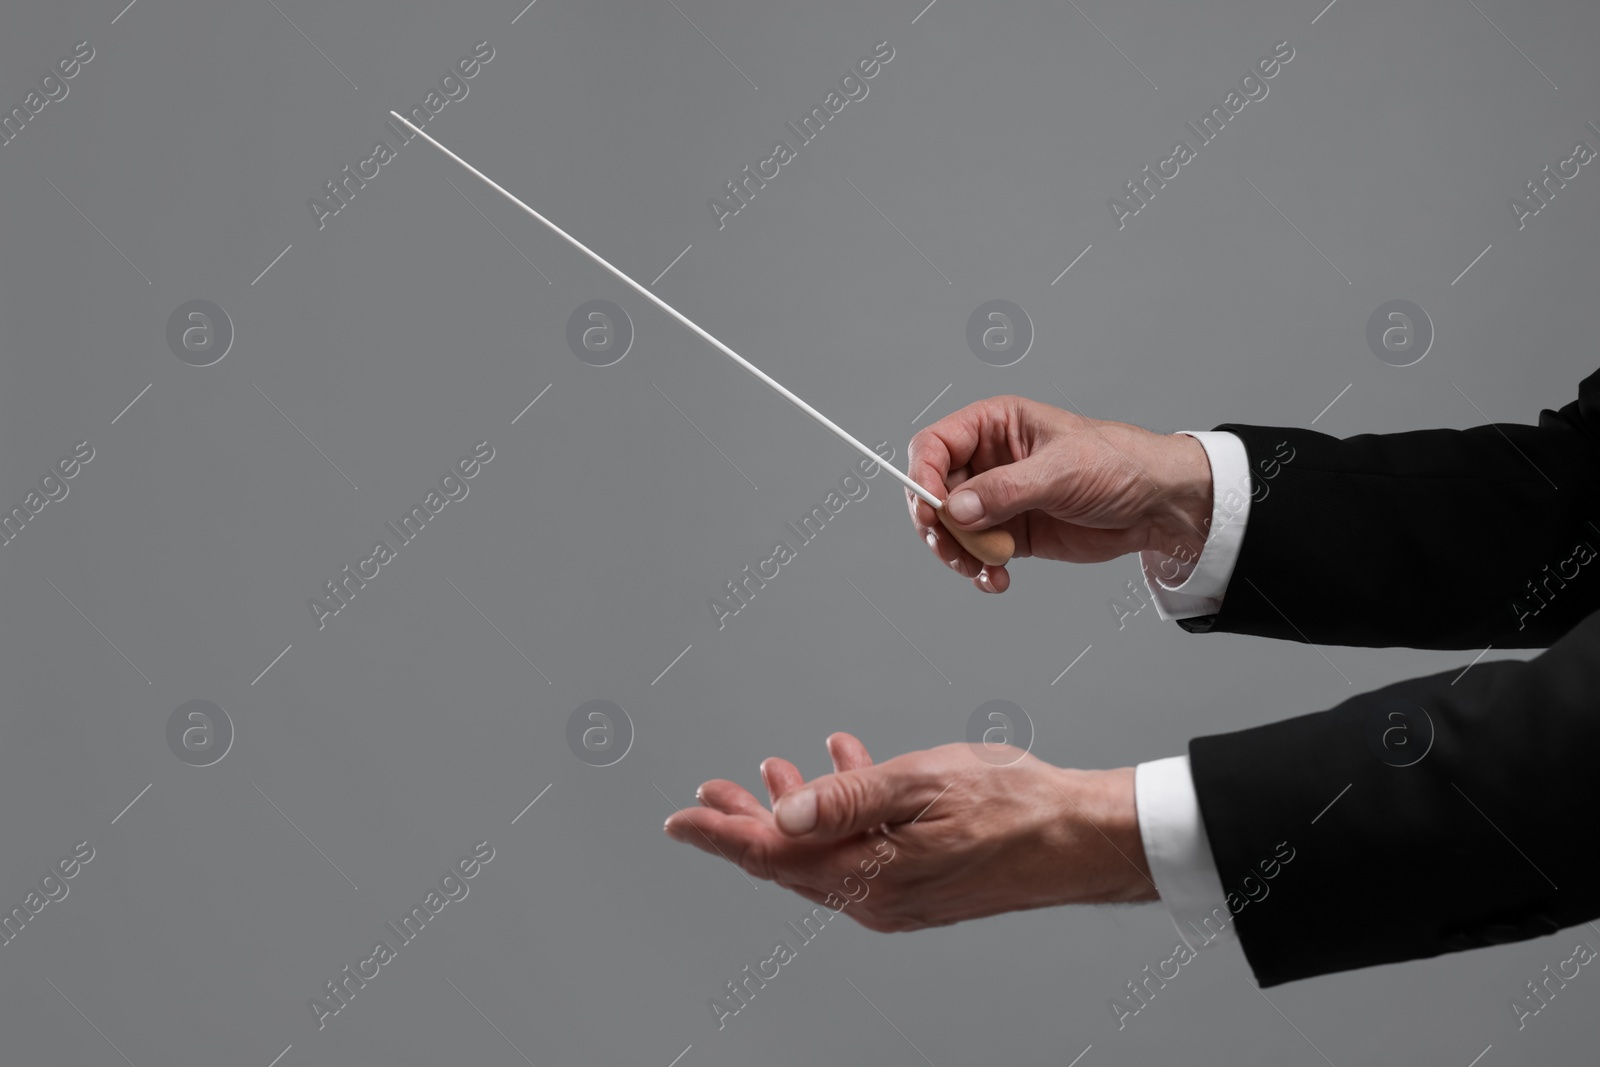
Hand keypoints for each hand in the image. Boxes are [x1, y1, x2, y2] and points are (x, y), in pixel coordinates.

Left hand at [663, 732, 1156, 931]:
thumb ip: (850, 796)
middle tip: (714, 792)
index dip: (721, 833)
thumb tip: (783, 812)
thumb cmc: (1015, 805)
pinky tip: (843, 772)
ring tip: (775, 774)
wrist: (1081, 841)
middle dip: (746, 823)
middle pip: (787, 861)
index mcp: (868, 874)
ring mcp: (896, 898)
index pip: (770, 855)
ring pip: (821, 856)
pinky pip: (858, 855)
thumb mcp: (924, 782)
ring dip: (795, 815)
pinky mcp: (918, 888)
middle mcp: (875, 898)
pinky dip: (840, 816)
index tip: (681, 819)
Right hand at [907, 395, 1213, 591]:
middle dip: (936, 524)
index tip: (930, 510)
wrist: (1157, 505)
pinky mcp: (1011, 533)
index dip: (922, 476)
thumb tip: (954, 509)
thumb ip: (1004, 489)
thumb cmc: (1118, 464)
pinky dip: (978, 570)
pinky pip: (977, 553)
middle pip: (933, 491)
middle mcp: (989, 461)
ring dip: (956, 553)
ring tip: (979, 568)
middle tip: (951, 549)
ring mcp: (997, 499)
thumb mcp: (1061, 470)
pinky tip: (997, 579)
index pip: (934, 445)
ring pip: (950, 528)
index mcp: (995, 425)